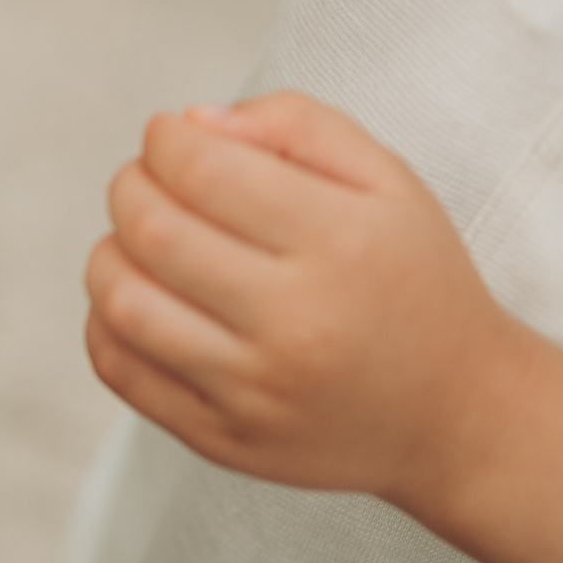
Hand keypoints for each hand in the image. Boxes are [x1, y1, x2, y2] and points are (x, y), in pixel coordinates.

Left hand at [81, 93, 530, 509]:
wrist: (457, 416)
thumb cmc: (412, 280)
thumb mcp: (389, 182)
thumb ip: (296, 126)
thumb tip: (191, 122)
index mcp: (341, 243)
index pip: (203, 169)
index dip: (165, 138)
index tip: (170, 135)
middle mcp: (296, 322)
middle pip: (152, 231)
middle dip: (130, 186)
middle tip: (147, 180)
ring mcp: (255, 390)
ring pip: (123, 304)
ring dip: (109, 254)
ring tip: (138, 241)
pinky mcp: (224, 440)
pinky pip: (122, 373)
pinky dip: (105, 324)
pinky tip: (141, 298)